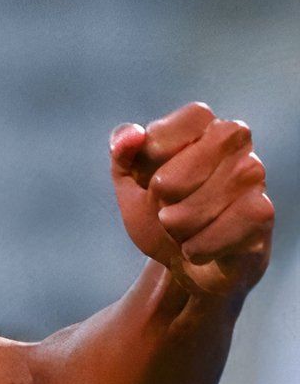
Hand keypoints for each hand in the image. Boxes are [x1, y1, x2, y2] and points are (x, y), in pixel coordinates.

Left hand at [111, 102, 273, 298]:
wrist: (182, 259)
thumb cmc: (158, 211)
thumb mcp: (128, 181)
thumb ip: (122, 151)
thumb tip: (132, 135)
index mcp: (203, 124)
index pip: (169, 130)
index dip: (153, 158)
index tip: (150, 177)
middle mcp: (236, 141)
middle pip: (181, 171)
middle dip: (162, 199)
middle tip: (165, 207)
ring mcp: (254, 174)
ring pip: (201, 204)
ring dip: (177, 228)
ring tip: (182, 230)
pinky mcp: (262, 211)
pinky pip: (221, 230)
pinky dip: (198, 247)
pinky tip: (198, 247)